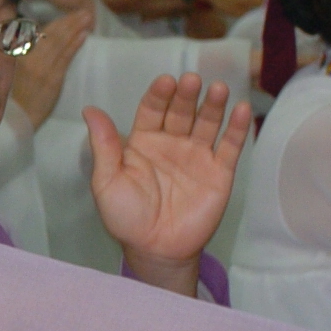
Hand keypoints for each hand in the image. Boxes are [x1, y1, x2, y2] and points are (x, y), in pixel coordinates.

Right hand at [10, 5, 91, 127]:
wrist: (11, 124)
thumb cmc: (6, 102)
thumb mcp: (6, 75)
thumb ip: (15, 59)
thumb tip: (26, 44)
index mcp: (14, 55)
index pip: (36, 34)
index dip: (54, 24)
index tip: (67, 15)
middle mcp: (27, 58)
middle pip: (51, 35)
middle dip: (68, 21)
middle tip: (84, 10)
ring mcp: (40, 68)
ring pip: (60, 43)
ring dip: (75, 28)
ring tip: (88, 18)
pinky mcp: (52, 79)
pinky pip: (65, 57)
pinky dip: (75, 44)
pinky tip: (84, 35)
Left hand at [86, 73, 250, 293]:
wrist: (155, 249)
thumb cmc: (126, 217)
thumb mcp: (107, 181)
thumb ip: (103, 145)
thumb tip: (89, 110)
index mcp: (143, 143)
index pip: (152, 110)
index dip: (159, 95)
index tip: (165, 81)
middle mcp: (172, 144)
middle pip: (181, 112)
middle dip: (186, 96)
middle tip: (191, 81)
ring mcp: (197, 156)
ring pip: (207, 123)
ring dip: (213, 105)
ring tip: (218, 89)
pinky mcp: (219, 171)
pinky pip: (230, 146)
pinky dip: (237, 128)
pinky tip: (240, 109)